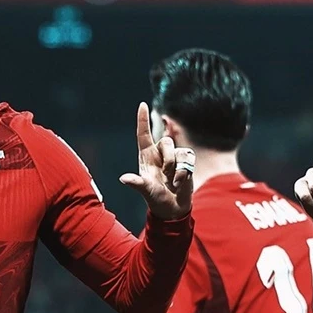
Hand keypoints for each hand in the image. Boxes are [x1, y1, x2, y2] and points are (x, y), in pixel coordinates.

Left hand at [120, 103, 192, 219]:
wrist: (172, 207)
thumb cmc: (155, 198)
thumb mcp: (146, 191)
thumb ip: (137, 183)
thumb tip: (124, 179)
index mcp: (146, 156)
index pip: (143, 134)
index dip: (143, 119)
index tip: (142, 104)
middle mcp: (159, 154)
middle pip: (166, 142)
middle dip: (168, 159)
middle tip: (166, 175)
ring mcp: (173, 158)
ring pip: (178, 151)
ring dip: (176, 168)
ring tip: (172, 181)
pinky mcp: (185, 162)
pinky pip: (188, 159)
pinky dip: (184, 172)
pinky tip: (180, 182)